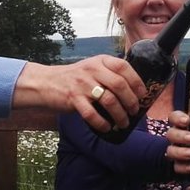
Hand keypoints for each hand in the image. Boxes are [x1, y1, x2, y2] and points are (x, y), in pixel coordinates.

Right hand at [13, 55, 145, 130]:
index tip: (143, 94)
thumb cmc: (75, 78)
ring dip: (120, 115)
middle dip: (131, 101)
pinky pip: (92, 114)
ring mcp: (82, 84)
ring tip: (124, 122)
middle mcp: (92, 70)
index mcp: (100, 61)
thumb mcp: (92, 67)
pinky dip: (102, 124)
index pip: (124, 67)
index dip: (136, 81)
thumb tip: (135, 90)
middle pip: (119, 85)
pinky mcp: (73, 99)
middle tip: (135, 111)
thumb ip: (110, 73)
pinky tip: (107, 128)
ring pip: (109, 100)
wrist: (47, 82)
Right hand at [163, 110, 189, 175]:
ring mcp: (176, 152)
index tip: (187, 120)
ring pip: (171, 151)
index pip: (174, 117)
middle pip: (171, 134)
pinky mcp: (179, 166)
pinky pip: (178, 167)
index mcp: (184, 125)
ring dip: (181, 152)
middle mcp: (177, 138)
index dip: (178, 118)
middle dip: (180, 136)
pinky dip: (187, 168)